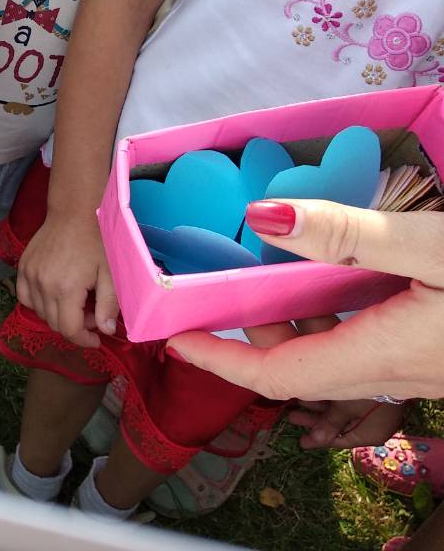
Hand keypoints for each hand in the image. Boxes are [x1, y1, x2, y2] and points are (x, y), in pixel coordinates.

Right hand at [16, 209, 117, 347]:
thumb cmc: (97, 241)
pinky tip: (53, 294)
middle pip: (54, 324)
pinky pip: (25, 297)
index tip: (96, 339)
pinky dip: (38, 303)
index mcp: (66, 289)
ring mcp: (29, 275)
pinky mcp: (22, 267)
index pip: (69, 330)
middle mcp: (42, 285)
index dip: (84, 341)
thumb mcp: (111, 273)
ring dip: (58, 315)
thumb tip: (106, 331)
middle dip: (75, 327)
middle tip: (91, 314)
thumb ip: (108, 305)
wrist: (75, 212)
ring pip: (39, 312)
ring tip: (75, 302)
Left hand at [168, 199, 443, 401]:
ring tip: (263, 269)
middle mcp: (395, 373)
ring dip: (294, 321)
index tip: (175, 338)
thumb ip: (347, 233)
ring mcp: (418, 367)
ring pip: (335, 356)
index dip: (220, 361)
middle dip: (251, 331)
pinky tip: (332, 273)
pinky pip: (365, 345)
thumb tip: (260, 217)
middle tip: (212, 287)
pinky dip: (332, 315)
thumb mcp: (430, 245)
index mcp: (380, 355)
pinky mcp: (434, 353)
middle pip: (300, 365)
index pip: (277, 375)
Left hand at [288, 398, 405, 450]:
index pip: (341, 441)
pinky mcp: (368, 394)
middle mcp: (370, 424)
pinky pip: (344, 401)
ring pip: (339, 412)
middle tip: (292, 417)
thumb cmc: (367, 394)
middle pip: (338, 426)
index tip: (301, 442)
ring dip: (318, 407)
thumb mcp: (346, 410)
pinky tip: (309, 393)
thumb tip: (315, 439)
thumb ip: (329, 425)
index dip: (319, 440)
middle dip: (314, 421)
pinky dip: (328, 399)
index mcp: (369, 434)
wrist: (390, 369)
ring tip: (295, 402)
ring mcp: (371, 410)